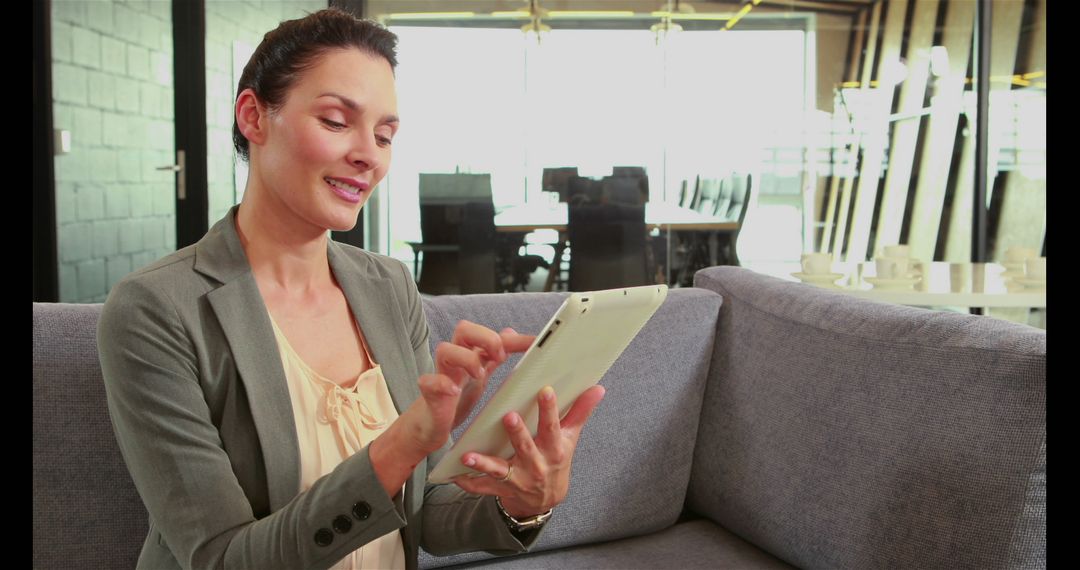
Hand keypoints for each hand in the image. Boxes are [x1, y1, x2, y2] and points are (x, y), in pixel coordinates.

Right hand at [401, 323, 533, 456]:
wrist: (431, 425)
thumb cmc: (455, 398)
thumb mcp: (479, 375)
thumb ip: (493, 355)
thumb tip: (510, 331)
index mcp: (470, 355)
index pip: (493, 337)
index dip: (514, 339)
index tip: (535, 343)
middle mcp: (455, 359)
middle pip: (464, 330)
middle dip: (484, 337)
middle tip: (500, 357)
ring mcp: (441, 374)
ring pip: (445, 349)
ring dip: (465, 358)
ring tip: (479, 375)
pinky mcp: (429, 392)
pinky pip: (428, 380)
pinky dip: (442, 383)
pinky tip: (454, 392)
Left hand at [451, 384, 605, 517]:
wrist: (546, 499)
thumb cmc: (556, 460)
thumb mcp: (570, 438)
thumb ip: (580, 412)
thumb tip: (598, 388)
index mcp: (553, 449)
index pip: (553, 426)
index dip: (550, 410)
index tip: (546, 390)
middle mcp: (536, 465)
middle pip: (526, 447)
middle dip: (518, 434)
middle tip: (509, 417)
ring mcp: (517, 479)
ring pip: (499, 470)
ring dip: (483, 464)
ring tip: (468, 456)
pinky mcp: (501, 489)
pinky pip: (482, 488)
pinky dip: (468, 484)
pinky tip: (453, 477)